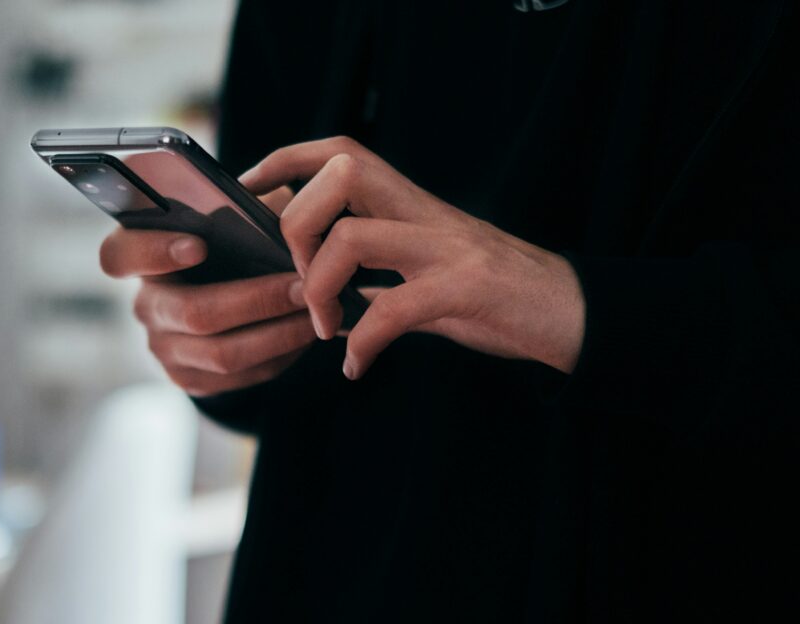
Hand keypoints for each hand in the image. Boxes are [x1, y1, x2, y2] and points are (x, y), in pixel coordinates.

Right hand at [99, 188, 316, 395]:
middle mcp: (146, 304)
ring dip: (278, 333)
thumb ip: (244, 208)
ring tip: (316, 312)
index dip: (154, 252)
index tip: (199, 245)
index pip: (120, 255)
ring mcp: (164, 347)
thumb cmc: (232, 244)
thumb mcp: (233, 217)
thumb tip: (277, 211)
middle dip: (256, 300)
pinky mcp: (189, 378)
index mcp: (141, 255)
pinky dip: (279, 356)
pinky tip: (303, 334)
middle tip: (303, 286)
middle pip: (193, 312)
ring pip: (222, 353)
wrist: (228, 302)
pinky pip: (238, 377)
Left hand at [240, 136, 584, 378]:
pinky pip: (395, 308)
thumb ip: (378, 276)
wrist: (572, 314)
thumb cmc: (494, 296)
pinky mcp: (467, 289)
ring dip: (321, 288)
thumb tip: (322, 294)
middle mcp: (425, 213)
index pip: (339, 152)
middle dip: (297, 225)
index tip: (249, 193)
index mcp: (410, 205)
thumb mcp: (427, 274)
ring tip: (325, 328)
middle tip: (298, 280)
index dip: (285, 161)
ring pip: (354, 237)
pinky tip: (357, 366)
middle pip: (340, 174)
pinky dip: (364, 342)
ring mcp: (447, 248)